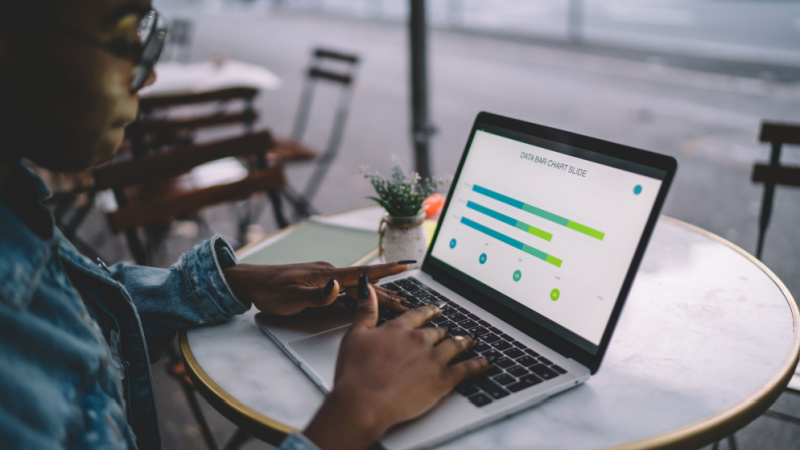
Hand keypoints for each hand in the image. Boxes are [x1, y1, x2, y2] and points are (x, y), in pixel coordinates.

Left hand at [223, 261, 411, 314]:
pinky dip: (361, 296)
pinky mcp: (320, 284)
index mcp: (326, 275)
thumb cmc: (269, 291)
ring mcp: (325, 278)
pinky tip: (368, 299)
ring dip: (377, 295)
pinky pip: (346, 289)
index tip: (405, 265)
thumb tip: (338, 289)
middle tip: (408, 303)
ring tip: (396, 302)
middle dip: (387, 292)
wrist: (251, 282)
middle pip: (364, 284)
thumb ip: (317, 295)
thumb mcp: (291, 298)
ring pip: (357, 287)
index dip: (385, 270)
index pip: (361, 273)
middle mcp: (330, 274)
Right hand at [303, 278, 488, 449]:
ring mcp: (433, 359)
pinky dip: (478, 365)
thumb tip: (368, 290)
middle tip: (449, 331)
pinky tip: (484, 362)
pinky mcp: (443, 380)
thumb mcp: (354, 336)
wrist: (363, 402)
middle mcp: (419, 340)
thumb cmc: (355, 374)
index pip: (418, 315)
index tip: (434, 309)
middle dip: (444, 331)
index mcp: (398, 329)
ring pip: (454, 345)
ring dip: (463, 343)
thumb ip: (365, 311)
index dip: (428, 311)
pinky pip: (467, 369)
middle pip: (437, 331)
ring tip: (469, 341)